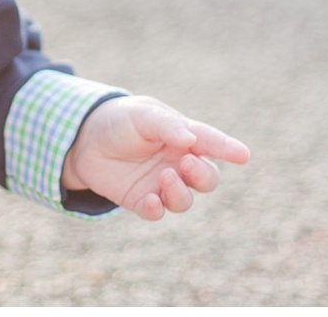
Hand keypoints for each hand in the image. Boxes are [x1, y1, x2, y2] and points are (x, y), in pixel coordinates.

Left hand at [62, 95, 249, 221]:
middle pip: (206, 178)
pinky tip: (149, 199)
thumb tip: (190, 141)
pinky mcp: (141, 200)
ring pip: (185, 200)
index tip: (244, 155)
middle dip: (203, 175)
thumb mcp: (142, 114)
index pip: (210, 143)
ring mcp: (161, 183)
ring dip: (179, 193)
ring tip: (164, 178)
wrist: (83, 139)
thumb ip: (166, 125)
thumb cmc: (120, 120)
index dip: (227, 148)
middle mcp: (177, 163)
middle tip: (185, 163)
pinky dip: (156, 209)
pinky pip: (157, 212)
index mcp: (183, 136)